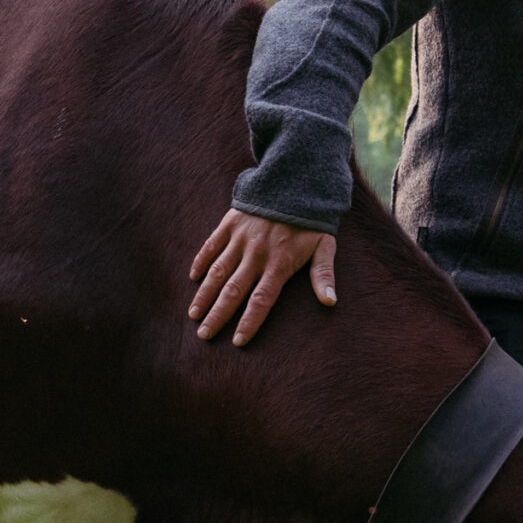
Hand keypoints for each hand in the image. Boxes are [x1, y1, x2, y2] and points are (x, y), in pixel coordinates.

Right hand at [189, 209, 336, 345]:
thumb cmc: (311, 221)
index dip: (249, 322)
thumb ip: (323, 275)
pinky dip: (200, 261)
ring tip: (193, 315)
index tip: (237, 342)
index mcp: (279, 264)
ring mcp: (240, 239)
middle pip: (233, 292)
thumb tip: (331, 302)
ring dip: (204, 294)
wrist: (296, 181)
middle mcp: (256, 254)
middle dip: (217, 316)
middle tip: (203, 336)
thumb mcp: (324, 246)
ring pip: (217, 272)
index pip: (261, 300)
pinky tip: (192, 278)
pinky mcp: (230, 223)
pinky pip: (211, 245)